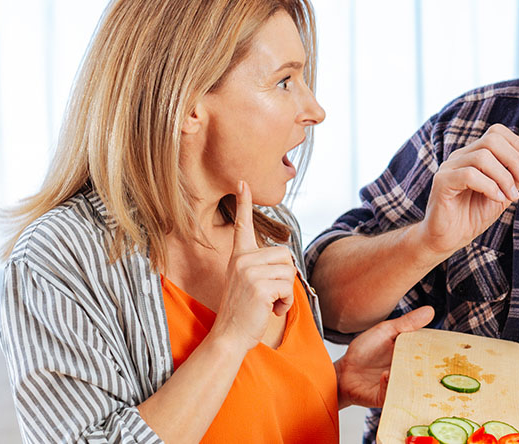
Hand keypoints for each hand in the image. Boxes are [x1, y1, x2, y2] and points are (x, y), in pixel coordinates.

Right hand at [209, 180, 296, 350]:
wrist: (229, 336)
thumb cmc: (243, 312)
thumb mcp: (249, 283)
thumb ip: (262, 268)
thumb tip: (287, 261)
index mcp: (238, 257)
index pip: (242, 225)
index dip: (244, 203)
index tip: (243, 182)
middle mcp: (242, 260)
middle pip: (285, 255)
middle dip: (286, 278)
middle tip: (271, 295)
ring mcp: (249, 272)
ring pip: (289, 272)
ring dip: (286, 293)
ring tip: (269, 303)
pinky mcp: (259, 286)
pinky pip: (288, 287)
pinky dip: (285, 303)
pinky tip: (271, 310)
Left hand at [334, 306, 435, 408]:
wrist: (343, 371)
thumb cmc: (364, 351)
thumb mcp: (385, 331)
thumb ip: (406, 323)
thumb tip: (430, 311)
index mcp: (410, 354)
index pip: (430, 353)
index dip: (441, 350)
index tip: (452, 347)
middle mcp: (408, 371)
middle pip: (426, 372)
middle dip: (433, 368)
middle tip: (438, 362)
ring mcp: (398, 385)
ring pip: (413, 386)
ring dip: (413, 378)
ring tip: (410, 368)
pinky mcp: (386, 397)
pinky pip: (393, 393)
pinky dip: (389, 383)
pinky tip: (385, 374)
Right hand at [416, 124, 518, 255]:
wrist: (449, 238)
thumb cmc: (472, 216)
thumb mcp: (501, 195)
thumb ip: (514, 178)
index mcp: (473, 155)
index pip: (496, 133)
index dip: (517, 142)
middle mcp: (460, 156)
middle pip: (491, 140)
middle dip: (513, 159)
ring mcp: (449, 167)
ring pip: (482, 157)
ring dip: (503, 177)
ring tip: (511, 196)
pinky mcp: (442, 182)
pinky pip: (468, 175)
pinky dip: (488, 186)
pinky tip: (495, 198)